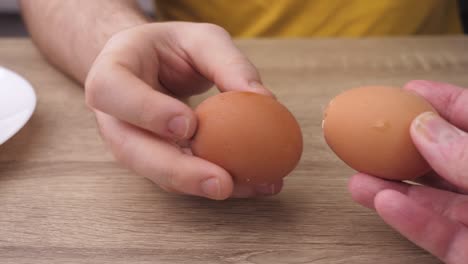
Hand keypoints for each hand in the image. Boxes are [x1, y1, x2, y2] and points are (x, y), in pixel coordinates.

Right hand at [85, 22, 279, 199]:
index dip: (146, 111)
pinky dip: (214, 182)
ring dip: (201, 185)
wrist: (150, 67)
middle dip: (177, 171)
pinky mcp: (153, 160)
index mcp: (111, 72)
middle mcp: (113, 115)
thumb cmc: (171, 49)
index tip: (188, 125)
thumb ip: (227, 63)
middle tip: (221, 183)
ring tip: (250, 187)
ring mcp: (130, 143)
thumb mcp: (201, 40)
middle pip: (131, 149)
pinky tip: (251, 184)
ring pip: (156, 173)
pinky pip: (179, 178)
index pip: (112, 91)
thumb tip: (263, 99)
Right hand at [349, 81, 467, 263]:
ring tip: (358, 176)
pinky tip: (382, 202)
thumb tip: (423, 127)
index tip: (409, 91)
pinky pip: (434, 234)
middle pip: (442, 160)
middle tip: (370, 137)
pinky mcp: (467, 253)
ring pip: (430, 199)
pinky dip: (406, 220)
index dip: (442, 102)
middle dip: (402, 147)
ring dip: (391, 186)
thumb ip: (466, 155)